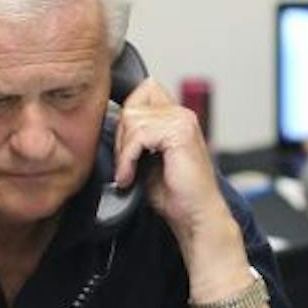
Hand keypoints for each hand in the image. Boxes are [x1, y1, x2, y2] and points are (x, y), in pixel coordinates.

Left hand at [111, 79, 245, 300]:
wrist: (197, 216)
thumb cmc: (175, 194)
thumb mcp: (148, 160)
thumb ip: (136, 139)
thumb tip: (110, 124)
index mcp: (177, 117)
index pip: (143, 91)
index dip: (127, 116)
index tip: (123, 148)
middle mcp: (182, 113)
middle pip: (132, 105)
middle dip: (120, 136)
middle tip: (124, 165)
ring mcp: (183, 121)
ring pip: (132, 119)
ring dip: (123, 151)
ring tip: (127, 174)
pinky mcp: (179, 134)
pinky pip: (138, 135)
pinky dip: (127, 159)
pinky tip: (129, 177)